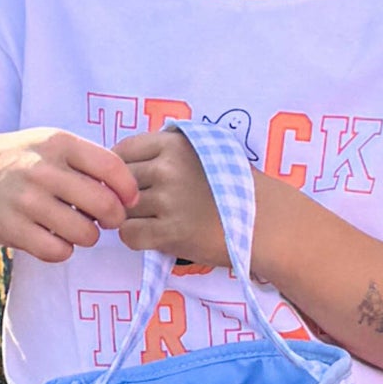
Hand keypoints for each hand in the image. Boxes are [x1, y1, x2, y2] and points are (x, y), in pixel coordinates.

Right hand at [0, 129, 138, 262]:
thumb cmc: (21, 161)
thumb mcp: (50, 144)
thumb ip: (89, 161)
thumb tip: (131, 192)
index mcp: (58, 143)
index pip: (112, 168)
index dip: (128, 190)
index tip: (128, 200)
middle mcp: (42, 169)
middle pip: (104, 206)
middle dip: (112, 218)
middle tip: (105, 220)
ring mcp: (26, 200)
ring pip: (85, 233)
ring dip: (87, 236)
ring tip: (76, 228)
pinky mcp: (13, 229)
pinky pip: (58, 251)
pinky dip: (63, 250)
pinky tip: (55, 239)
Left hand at [115, 131, 228, 265]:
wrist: (264, 221)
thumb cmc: (234, 187)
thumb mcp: (203, 151)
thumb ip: (166, 151)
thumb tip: (120, 159)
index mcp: (174, 144)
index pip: (122, 150)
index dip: (121, 169)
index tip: (129, 182)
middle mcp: (168, 168)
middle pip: (119, 182)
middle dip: (125, 196)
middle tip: (145, 207)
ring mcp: (168, 200)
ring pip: (121, 209)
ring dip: (132, 219)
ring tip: (155, 223)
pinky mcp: (170, 232)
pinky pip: (129, 235)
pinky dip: (137, 239)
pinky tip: (156, 238)